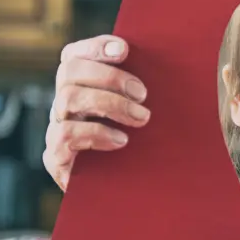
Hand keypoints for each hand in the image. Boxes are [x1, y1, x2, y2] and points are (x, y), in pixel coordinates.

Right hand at [43, 36, 149, 190]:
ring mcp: (57, 128)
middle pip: (70, 71)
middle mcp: (64, 103)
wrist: (128, 193)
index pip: (75, 54)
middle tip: (143, 94)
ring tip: (141, 118)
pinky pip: (66, 135)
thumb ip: (146, 89)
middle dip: (110, 76)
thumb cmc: (143, 146)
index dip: (96, 47)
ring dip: (110, 103)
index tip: (125, 50)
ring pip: (69, 98)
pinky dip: (97, 133)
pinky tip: (121, 140)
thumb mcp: (144, 113)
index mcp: (82, 87)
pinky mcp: (56, 156)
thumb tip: (183, 61)